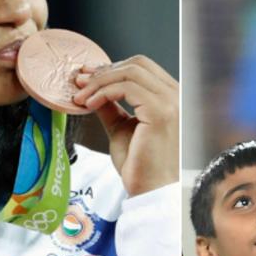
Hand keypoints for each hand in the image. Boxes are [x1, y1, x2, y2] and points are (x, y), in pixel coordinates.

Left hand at [73, 55, 178, 195]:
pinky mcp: (160, 112)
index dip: (112, 68)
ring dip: (99, 81)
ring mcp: (171, 102)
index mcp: (170, 98)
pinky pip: (126, 88)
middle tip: (79, 83)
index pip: (142, 68)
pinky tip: (89, 104)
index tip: (87, 76)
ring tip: (80, 97)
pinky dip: (103, 92)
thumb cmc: (141, 167)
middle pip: (137, 63)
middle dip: (104, 70)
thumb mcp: (121, 129)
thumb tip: (91, 89)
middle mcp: (176, 96)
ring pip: (130, 72)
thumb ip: (110, 107)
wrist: (152, 192)